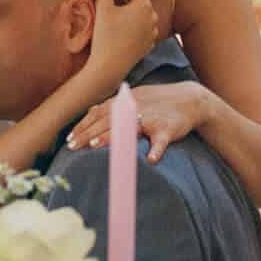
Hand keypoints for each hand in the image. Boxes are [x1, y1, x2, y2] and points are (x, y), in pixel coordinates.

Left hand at [66, 80, 210, 163]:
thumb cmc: (158, 102)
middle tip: (73, 146)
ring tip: (94, 146)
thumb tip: (90, 113)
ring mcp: (152, 118)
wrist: (190, 100)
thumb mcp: (134, 99)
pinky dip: (156, 150)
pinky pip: (161, 141)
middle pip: (107, 121)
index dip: (83, 126)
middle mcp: (135, 108)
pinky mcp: (168, 129)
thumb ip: (113, 107)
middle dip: (88, 133)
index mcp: (125, 102)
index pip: (99, 114)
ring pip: (129, 128)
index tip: (69, 139)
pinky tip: (150, 160)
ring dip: (111, 137)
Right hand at [87, 0, 156, 88]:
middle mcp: (152, 17)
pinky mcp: (148, 45)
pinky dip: (136, 23)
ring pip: (144, 13)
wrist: (109, 68)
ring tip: (120, 7)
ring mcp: (152, 32)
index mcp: (143, 5)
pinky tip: (124, 25)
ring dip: (133, 8)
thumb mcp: (103, 6)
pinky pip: (144, 28)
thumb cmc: (105, 36)